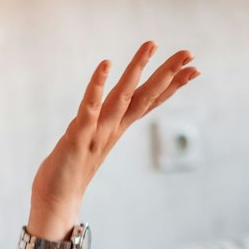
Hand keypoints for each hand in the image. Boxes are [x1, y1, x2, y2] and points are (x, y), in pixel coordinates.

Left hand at [29, 42, 199, 234]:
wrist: (55, 204)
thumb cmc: (69, 173)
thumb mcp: (91, 143)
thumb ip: (101, 127)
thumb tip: (108, 115)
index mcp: (117, 128)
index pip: (150, 102)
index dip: (172, 85)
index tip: (194, 68)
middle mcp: (113, 129)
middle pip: (146, 96)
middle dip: (168, 73)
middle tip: (190, 52)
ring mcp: (98, 133)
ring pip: (123, 96)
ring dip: (137, 69)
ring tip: (151, 44)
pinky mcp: (78, 137)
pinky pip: (89, 107)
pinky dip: (97, 86)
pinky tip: (105, 64)